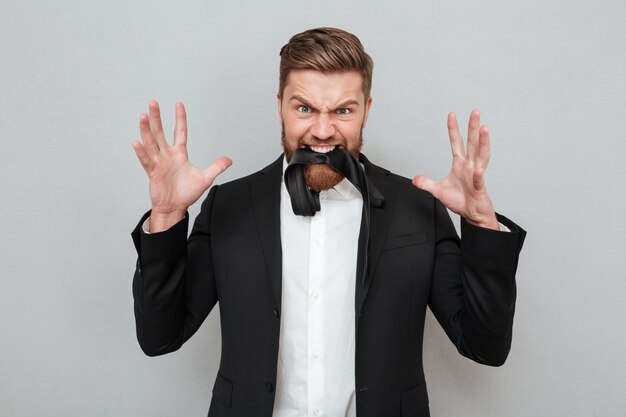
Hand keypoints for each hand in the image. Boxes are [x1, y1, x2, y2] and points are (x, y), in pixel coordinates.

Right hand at [132, 100, 231, 231]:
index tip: (179, 104)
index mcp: (179, 154)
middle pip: (161, 132)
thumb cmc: (186, 193)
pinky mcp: (153, 173)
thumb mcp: (205, 178)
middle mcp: (167, 155)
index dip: (180, 119)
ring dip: (146, 130)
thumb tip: (229, 159)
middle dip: (157, 118)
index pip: (180, 132)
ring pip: (151, 143)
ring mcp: (159, 163)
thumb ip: (216, 167)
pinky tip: (137, 142)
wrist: (175, 208)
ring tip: (143, 116)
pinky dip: (141, 152)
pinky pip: (146, 161)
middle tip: (153, 103)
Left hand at [412, 110, 497, 229]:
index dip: (453, 129)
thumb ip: (426, 183)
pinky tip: (478, 170)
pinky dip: (478, 175)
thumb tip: (415, 179)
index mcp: (460, 164)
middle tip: (475, 112)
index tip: (451, 115)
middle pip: (472, 143)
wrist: (472, 215)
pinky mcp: (479, 189)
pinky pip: (478, 181)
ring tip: (484, 129)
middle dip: (472, 127)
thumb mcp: (438, 191)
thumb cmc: (460, 201)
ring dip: (483, 143)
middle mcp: (469, 166)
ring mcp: (475, 176)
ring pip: (481, 156)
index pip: (456, 143)